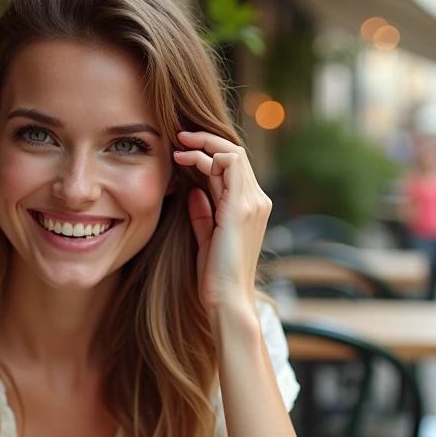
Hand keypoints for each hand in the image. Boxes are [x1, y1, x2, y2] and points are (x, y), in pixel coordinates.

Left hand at [174, 131, 271, 312]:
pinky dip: (207, 155)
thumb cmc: (215, 277)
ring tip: (178, 144)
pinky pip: (230, 164)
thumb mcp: (206, 238)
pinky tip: (185, 159)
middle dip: (205, 141)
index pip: (233, 168)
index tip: (181, 151)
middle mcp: (257, 202)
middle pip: (235, 155)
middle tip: (178, 137)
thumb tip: (193, 189)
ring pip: (234, 153)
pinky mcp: (241, 208)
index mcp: (249, 209)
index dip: (208, 154)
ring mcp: (253, 203)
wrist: (227, 299)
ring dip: (204, 144)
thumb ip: (203, 213)